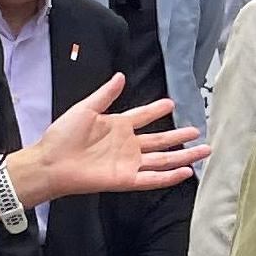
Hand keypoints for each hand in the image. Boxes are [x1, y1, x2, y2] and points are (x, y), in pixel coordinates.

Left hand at [18, 76, 204, 200]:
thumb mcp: (86, 108)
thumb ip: (106, 94)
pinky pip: (152, 178)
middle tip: (198, 131)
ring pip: (163, 159)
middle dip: (180, 136)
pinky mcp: (126, 179)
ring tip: (203, 151)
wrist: (51, 162)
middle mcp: (127, 145)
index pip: (144, 116)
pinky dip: (170, 176)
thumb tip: (121, 76)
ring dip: (183, 156)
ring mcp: (128, 163)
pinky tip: (185, 172)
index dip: (157, 109)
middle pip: (160, 140)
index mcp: (118, 126)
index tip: (172, 103)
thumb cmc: (63, 135)